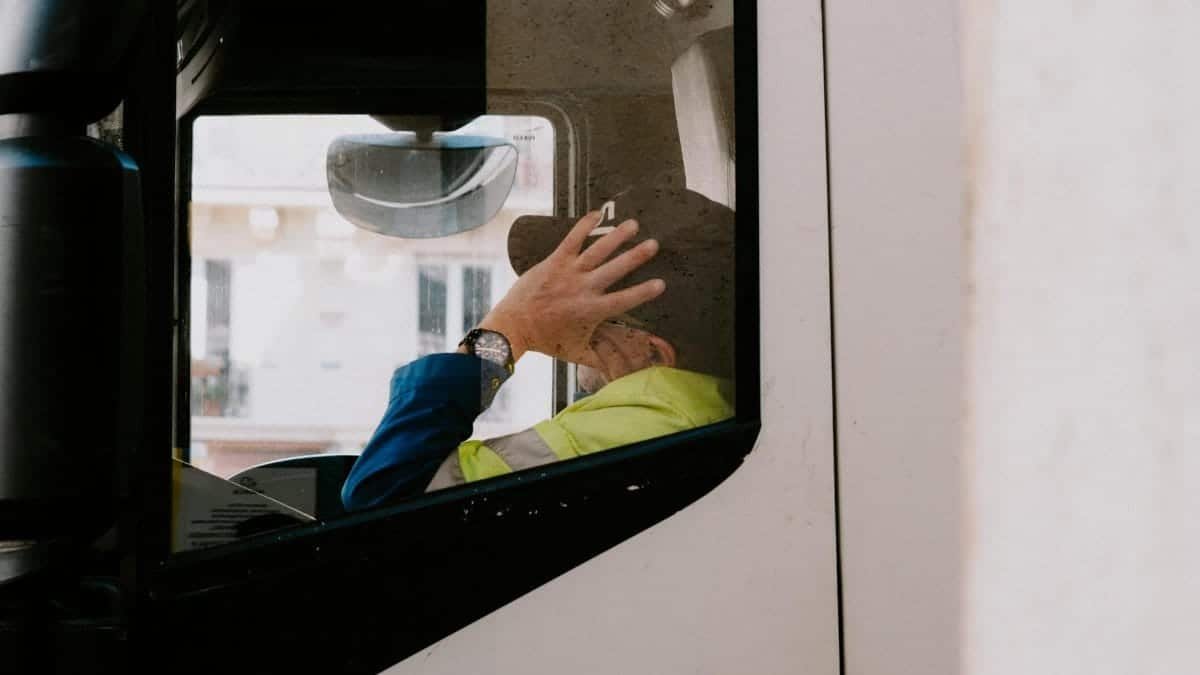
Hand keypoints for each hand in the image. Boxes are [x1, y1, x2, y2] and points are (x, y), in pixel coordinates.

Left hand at [477, 211, 665, 364]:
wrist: (514, 326)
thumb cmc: (546, 341)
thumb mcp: (576, 352)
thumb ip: (599, 359)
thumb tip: (620, 369)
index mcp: (591, 311)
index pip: (624, 300)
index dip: (643, 292)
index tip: (661, 283)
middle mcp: (583, 289)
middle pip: (615, 270)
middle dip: (636, 256)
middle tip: (654, 244)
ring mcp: (568, 273)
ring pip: (597, 251)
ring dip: (616, 237)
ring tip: (633, 225)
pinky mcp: (554, 261)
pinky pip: (571, 240)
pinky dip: (584, 226)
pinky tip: (597, 214)